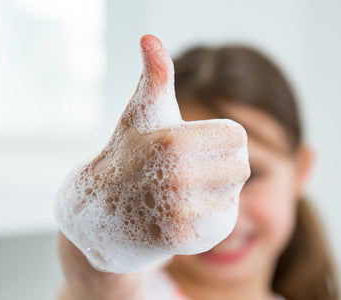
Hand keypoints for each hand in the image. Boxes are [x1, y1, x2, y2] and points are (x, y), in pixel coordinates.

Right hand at [54, 35, 249, 272]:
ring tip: (182, 193)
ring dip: (215, 195)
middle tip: (190, 171)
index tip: (195, 146)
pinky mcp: (182, 240)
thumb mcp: (141, 115)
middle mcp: (178, 177)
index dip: (219, 140)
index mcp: (174, 140)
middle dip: (220, 167)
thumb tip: (150, 38)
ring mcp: (180, 212)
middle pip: (241, 167)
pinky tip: (182, 214)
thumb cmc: (127, 155)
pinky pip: (224, 224)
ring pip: (233, 197)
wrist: (99, 213)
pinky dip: (209, 219)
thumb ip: (156, 77)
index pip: (236, 137)